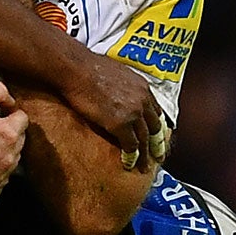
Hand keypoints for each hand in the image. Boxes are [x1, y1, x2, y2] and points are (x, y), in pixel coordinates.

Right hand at [65, 50, 160, 169]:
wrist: (76, 69)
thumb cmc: (86, 67)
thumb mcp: (114, 72)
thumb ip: (122, 85)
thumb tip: (116, 89)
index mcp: (142, 87)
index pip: (156, 111)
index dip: (156, 126)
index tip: (156, 135)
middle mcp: (143, 100)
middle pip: (155, 127)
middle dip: (158, 144)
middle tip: (159, 156)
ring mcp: (133, 113)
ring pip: (145, 139)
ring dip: (145, 156)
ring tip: (144, 167)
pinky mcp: (121, 124)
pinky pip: (131, 145)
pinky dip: (131, 157)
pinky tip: (129, 164)